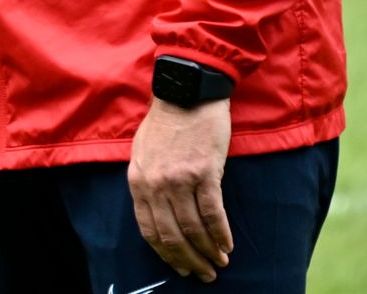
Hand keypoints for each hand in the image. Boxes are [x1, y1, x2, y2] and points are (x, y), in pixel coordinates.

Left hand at [127, 98, 232, 282]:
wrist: (187, 93)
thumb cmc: (167, 122)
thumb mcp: (142, 152)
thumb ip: (147, 182)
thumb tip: (157, 214)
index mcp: (138, 181)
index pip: (149, 230)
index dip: (166, 254)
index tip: (180, 267)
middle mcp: (156, 184)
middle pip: (172, 235)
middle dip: (189, 260)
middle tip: (204, 274)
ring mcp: (179, 179)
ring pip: (194, 229)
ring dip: (208, 252)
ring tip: (220, 263)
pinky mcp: (205, 172)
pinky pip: (213, 213)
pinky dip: (221, 234)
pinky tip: (228, 245)